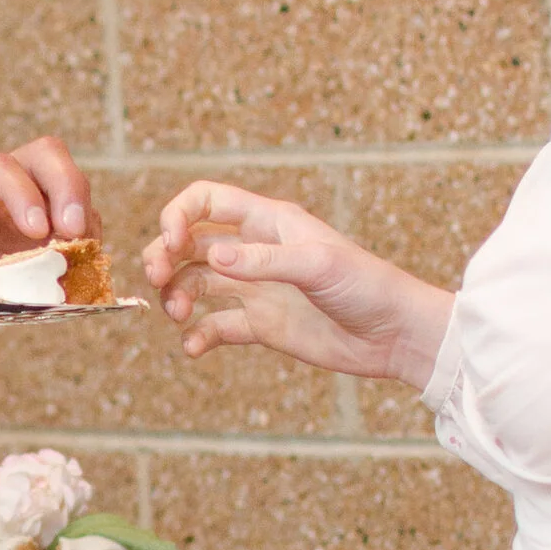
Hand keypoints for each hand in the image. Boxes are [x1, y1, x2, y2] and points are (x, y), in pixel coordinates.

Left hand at [0, 139, 94, 322]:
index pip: (0, 168)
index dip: (24, 194)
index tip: (36, 232)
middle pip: (46, 156)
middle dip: (68, 188)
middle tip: (74, 231)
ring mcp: (23, 203)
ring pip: (67, 183)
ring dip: (83, 216)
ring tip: (82, 253)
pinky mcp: (41, 229)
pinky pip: (74, 221)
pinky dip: (85, 240)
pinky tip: (81, 265)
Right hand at [144, 180, 452, 391]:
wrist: (394, 335)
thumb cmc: (366, 286)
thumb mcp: (317, 265)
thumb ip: (264, 261)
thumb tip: (211, 257)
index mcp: (268, 222)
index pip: (206, 201)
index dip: (178, 216)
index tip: (171, 244)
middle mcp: (255, 251)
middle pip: (190, 243)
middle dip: (164, 257)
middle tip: (156, 281)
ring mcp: (255, 288)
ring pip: (195, 283)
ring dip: (176, 296)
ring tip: (178, 316)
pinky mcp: (260, 325)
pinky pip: (215, 326)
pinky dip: (197, 336)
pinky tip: (194, 348)